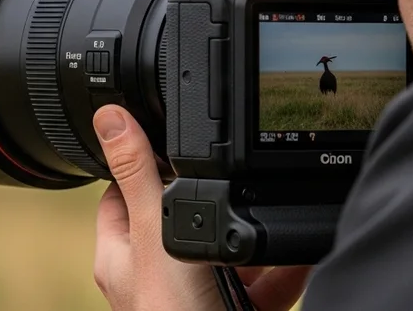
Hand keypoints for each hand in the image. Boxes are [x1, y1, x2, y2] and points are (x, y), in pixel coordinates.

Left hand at [92, 105, 311, 310]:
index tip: (171, 136)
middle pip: (183, 218)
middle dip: (217, 197)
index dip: (144, 163)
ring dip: (256, 233)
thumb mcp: (153, 234)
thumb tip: (109, 119)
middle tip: (240, 173)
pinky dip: (285, 264)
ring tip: (277, 207)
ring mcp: (197, 296)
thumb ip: (138, 176)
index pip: (121, 193)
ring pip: (231, 251)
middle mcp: (156, 275)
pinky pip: (265, 282)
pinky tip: (303, 248)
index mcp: (122, 254)